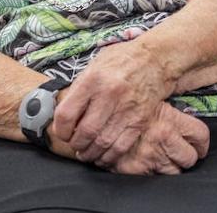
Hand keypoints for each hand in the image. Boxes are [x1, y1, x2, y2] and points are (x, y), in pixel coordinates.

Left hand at [52, 41, 175, 164]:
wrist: (156, 59)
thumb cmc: (122, 60)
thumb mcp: (95, 64)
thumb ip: (79, 88)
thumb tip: (65, 112)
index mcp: (93, 80)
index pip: (67, 114)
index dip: (60, 129)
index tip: (62, 132)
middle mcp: (109, 95)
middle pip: (85, 132)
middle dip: (75, 144)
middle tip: (74, 144)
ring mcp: (126, 109)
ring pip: (102, 143)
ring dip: (90, 153)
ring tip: (86, 152)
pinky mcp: (140, 120)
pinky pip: (121, 146)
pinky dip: (109, 156)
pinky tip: (103, 155)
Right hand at [98, 104, 209, 175]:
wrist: (90, 116)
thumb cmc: (119, 103)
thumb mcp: (146, 98)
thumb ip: (164, 108)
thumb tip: (180, 109)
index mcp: (168, 118)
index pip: (199, 134)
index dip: (201, 143)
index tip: (198, 145)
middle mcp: (162, 138)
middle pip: (190, 157)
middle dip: (186, 157)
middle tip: (179, 153)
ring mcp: (149, 157)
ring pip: (174, 172)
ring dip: (170, 167)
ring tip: (161, 159)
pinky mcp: (135, 171)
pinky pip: (153, 178)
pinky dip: (150, 173)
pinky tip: (144, 164)